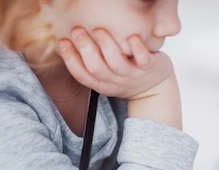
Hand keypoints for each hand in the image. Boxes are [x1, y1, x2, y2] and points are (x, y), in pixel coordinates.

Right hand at [58, 27, 173, 99]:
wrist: (155, 89)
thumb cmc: (126, 76)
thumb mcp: (107, 76)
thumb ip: (92, 62)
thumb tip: (70, 40)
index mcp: (101, 84)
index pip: (81, 75)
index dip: (70, 60)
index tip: (63, 41)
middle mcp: (115, 81)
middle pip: (97, 68)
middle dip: (86, 49)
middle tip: (77, 30)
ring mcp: (132, 75)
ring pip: (117, 64)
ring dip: (107, 46)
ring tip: (99, 31)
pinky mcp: (149, 67)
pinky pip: (143, 60)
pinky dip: (137, 49)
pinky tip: (131, 37)